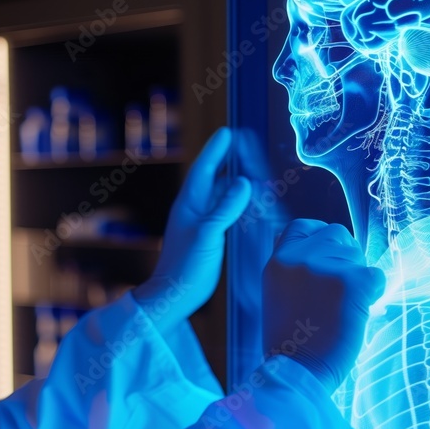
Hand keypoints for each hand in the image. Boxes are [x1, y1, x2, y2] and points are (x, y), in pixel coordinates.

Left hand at [132, 127, 250, 329]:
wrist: (174, 296)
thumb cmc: (185, 267)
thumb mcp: (207, 235)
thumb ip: (225, 208)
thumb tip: (244, 182)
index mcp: (190, 204)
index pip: (205, 169)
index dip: (216, 150)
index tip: (228, 132)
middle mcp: (195, 209)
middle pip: (215, 178)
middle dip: (230, 162)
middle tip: (247, 146)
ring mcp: (202, 223)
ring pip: (222, 195)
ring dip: (237, 183)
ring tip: (254, 170)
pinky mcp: (210, 236)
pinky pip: (227, 212)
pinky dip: (239, 204)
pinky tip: (250, 203)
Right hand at [261, 219, 385, 394]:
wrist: (299, 373)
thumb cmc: (293, 342)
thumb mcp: (280, 295)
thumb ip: (296, 270)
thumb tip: (328, 250)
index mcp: (277, 261)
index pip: (302, 225)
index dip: (320, 235)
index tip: (330, 253)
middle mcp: (298, 258)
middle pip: (336, 234)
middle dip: (346, 256)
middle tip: (341, 290)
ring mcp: (326, 268)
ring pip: (358, 256)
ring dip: (358, 278)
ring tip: (343, 308)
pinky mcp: (352, 283)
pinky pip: (377, 276)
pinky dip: (374, 294)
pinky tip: (358, 314)